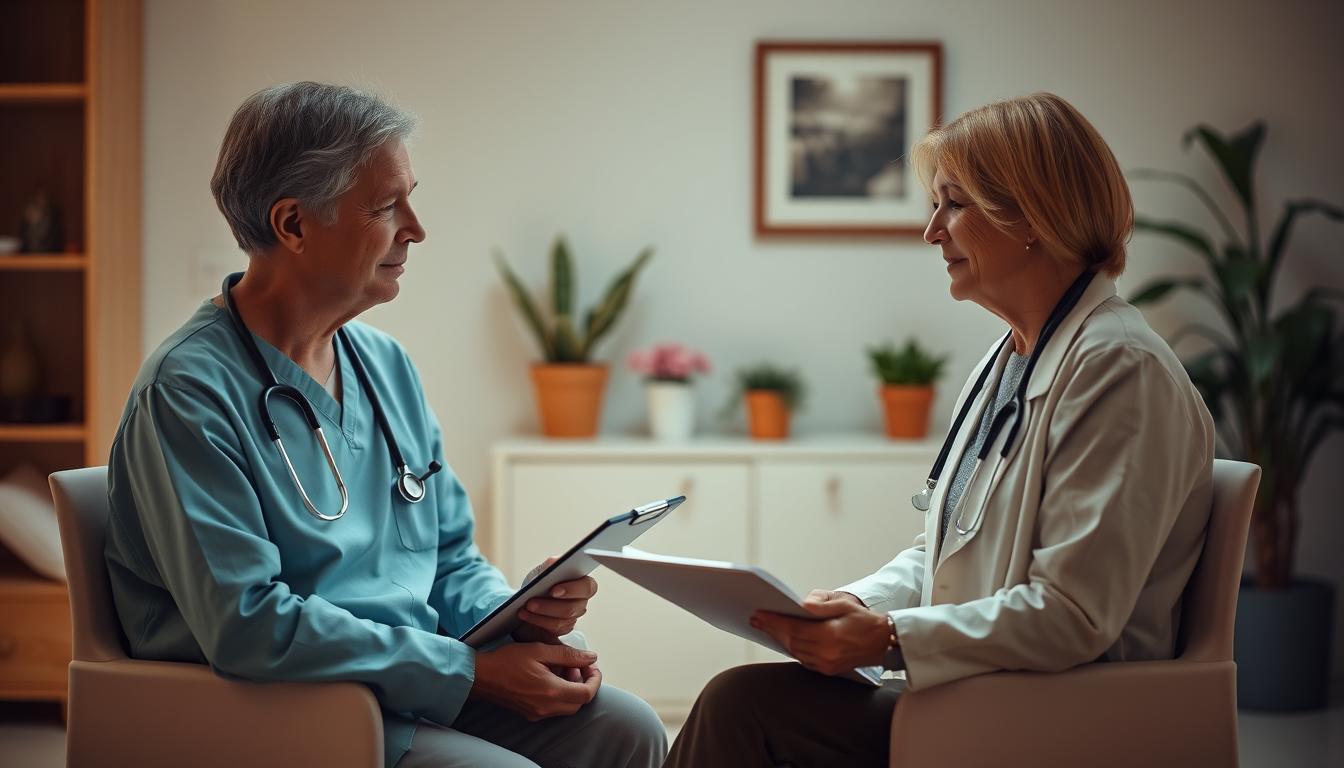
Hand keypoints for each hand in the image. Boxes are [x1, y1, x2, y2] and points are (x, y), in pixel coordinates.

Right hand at [471, 642, 601, 720]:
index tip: (591, 665)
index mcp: (551, 692)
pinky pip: (554, 709)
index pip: (586, 693)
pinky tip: (551, 678)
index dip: (594, 679)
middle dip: (584, 684)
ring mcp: (537, 713)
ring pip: (567, 707)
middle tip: (577, 665)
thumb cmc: (507, 660)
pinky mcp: (530, 714)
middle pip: (579, 703)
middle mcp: (546, 707)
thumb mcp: (540, 650)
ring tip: (563, 669)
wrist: (480, 676)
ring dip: (572, 689)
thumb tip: (590, 657)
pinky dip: (560, 695)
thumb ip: (568, 655)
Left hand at [512, 556, 597, 642]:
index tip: (553, 590)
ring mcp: (573, 616)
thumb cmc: (542, 580)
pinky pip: (552, 629)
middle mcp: (581, 601)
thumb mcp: (544, 569)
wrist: (531, 596)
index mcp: (583, 583)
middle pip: (573, 608)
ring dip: (540, 613)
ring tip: (526, 607)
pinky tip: (524, 614)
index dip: (573, 590)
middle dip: (550, 605)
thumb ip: (552, 564)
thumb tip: (555, 562)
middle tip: (531, 602)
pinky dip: (536, 620)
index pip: (588, 587)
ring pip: (561, 620)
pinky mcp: (563, 628)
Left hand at [751, 592, 890, 676]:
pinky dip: (793, 649)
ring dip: (780, 640)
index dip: (773, 622)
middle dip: (772, 630)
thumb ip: (822, 605)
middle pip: (791, 641)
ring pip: (795, 652)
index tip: (758, 614)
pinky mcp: (829, 670)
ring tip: (767, 627)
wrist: (883, 641)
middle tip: (756, 620)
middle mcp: (827, 653)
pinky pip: (804, 660)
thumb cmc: (863, 620)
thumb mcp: (844, 604)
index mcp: (830, 635)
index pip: (793, 629)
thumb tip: (801, 605)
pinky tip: (785, 639)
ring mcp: (827, 665)